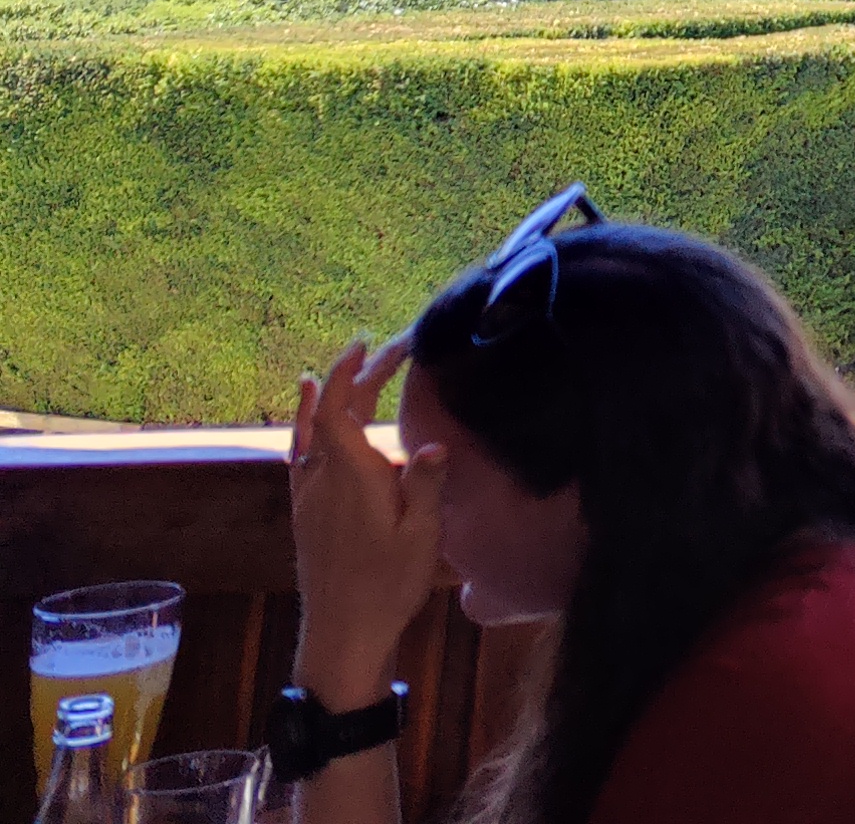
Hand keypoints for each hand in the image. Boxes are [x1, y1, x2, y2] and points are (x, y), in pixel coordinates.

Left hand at [290, 336, 442, 703]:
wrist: (342, 633)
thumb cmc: (388, 585)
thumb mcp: (422, 537)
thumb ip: (426, 485)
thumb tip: (435, 442)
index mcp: (352, 477)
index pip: (339, 408)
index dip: (352, 369)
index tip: (376, 342)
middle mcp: (322, 478)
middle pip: (328, 412)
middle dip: (356, 373)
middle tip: (393, 348)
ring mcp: (308, 496)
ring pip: (309, 430)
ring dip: (329, 394)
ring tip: (344, 363)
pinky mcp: (304, 512)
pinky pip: (298, 453)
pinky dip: (302, 425)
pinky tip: (304, 415)